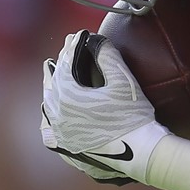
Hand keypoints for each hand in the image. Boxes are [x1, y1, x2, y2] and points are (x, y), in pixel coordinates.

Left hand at [40, 30, 189, 189]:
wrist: (140, 154)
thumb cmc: (134, 116)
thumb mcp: (124, 81)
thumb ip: (108, 57)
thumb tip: (99, 40)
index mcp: (67, 97)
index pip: (65, 65)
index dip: (71, 47)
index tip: (76, 35)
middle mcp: (56, 117)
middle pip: (53, 84)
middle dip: (59, 65)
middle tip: (65, 51)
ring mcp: (59, 135)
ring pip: (48, 106)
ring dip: (52, 89)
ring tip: (53, 76)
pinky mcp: (65, 150)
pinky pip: (50, 130)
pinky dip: (50, 117)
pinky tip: (52, 114)